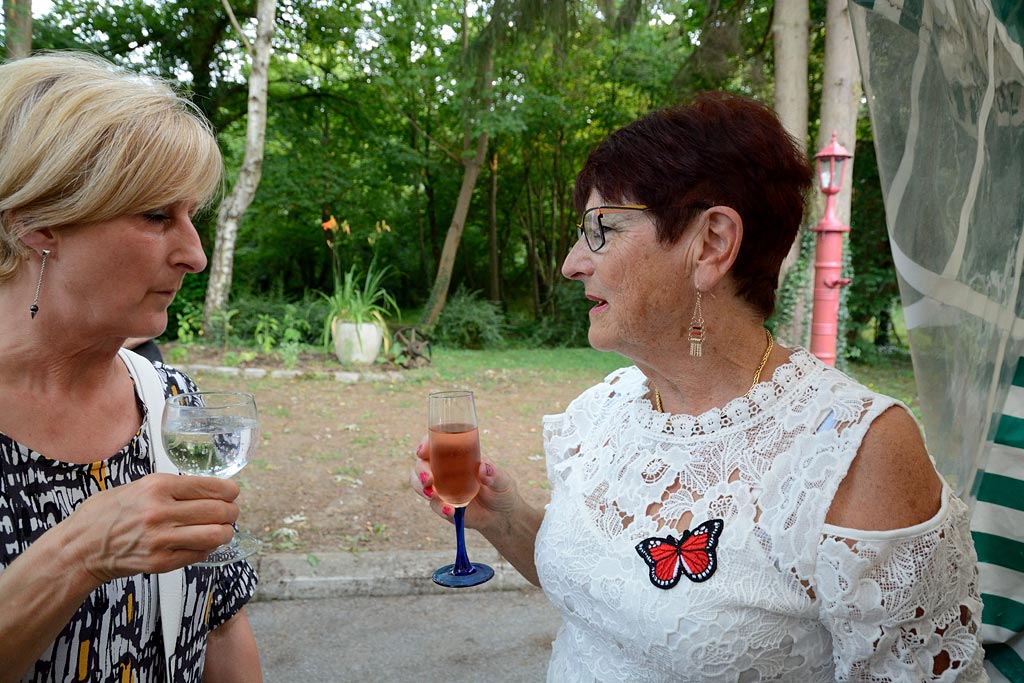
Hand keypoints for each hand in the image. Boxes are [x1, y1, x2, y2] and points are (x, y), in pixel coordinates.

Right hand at [66, 473, 239, 582]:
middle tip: (231, 513)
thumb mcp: (138, 486)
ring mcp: (161, 539)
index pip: (212, 486)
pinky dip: (207, 548)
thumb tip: (208, 488)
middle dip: (232, 512)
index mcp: (158, 486)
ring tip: (222, 530)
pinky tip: (201, 543)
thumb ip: (172, 487)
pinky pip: (200, 554)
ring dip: (225, 532)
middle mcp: (161, 511)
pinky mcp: (161, 562)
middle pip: (219, 511)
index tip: (233, 493)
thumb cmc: (107, 513)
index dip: (230, 491)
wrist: (80, 548)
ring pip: (216, 535)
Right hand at [410, 434, 519, 534]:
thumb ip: (495, 474)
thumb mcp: (503, 481)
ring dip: (421, 488)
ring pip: (419, 483)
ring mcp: (442, 487)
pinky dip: (438, 507)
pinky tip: (450, 511)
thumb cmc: (502, 491)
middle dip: (421, 470)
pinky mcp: (443, 504)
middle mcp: (446, 469)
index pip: (437, 444)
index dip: (427, 444)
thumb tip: (484, 468)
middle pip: (422, 464)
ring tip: (433, 496)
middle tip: (429, 480)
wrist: (501, 516)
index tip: (423, 451)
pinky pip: (433, 505)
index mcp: (460, 455)